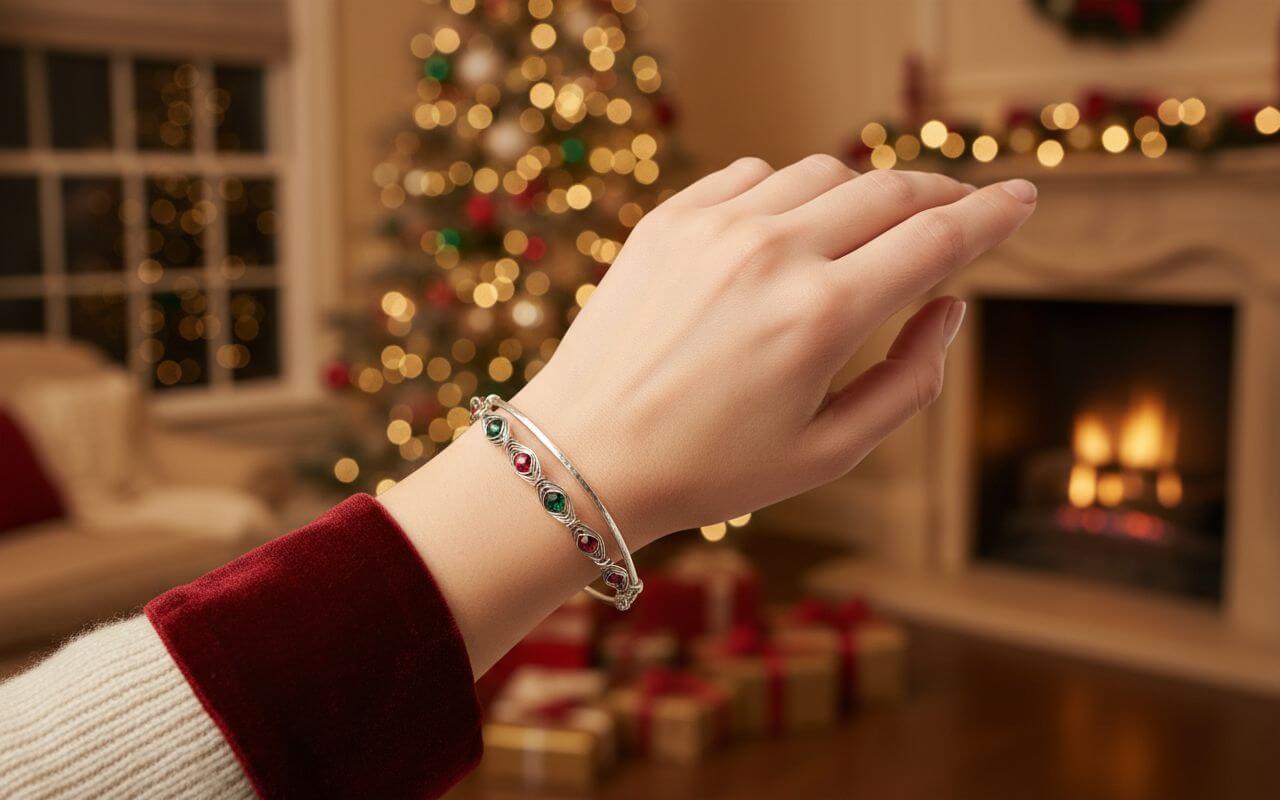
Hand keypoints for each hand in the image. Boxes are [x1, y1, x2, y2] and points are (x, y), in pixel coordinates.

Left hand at [514, 156, 1036, 541]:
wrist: (584, 455)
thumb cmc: (709, 470)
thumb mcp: (828, 452)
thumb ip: (909, 380)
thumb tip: (949, 307)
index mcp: (822, 316)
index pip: (936, 239)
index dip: (991, 215)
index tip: (1023, 198)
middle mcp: (773, 253)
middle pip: (889, 190)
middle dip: (940, 195)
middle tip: (961, 209)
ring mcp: (715, 227)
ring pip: (823, 173)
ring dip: (866, 191)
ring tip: (877, 226)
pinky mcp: (669, 219)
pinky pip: (752, 174)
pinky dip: (789, 190)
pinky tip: (792, 224)